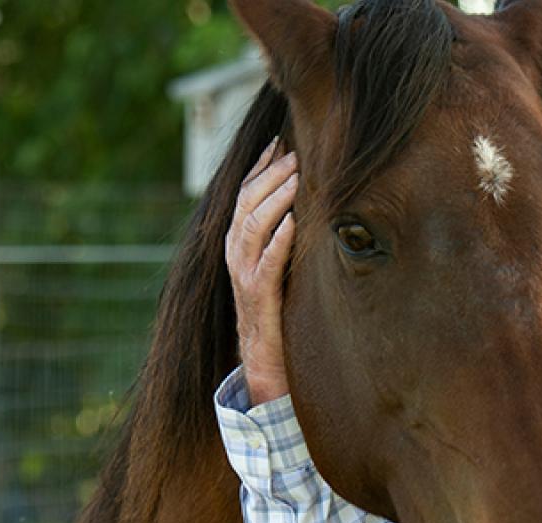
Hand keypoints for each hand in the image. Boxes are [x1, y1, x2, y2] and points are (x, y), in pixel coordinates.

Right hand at [225, 137, 298, 405]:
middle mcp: (236, 256)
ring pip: (252, 227)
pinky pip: (266, 264)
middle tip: (293, 151)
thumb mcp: (279, 266)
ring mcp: (244, 276)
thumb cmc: (277, 311)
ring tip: (295, 176)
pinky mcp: (258, 297)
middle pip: (246, 204)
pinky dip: (278, 241)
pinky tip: (292, 222)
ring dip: (274, 198)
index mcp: (239, 245)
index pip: (245, 196)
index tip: (279, 142)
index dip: (259, 168)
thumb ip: (283, 237)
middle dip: (269, 174)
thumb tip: (305, 204)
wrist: (264, 361)